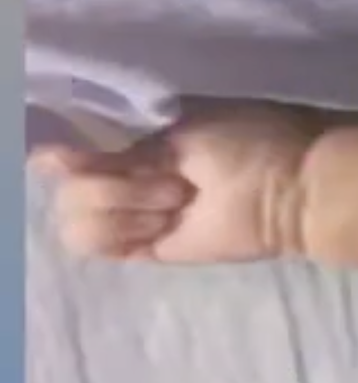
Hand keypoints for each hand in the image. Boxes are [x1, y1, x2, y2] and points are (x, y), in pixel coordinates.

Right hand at [28, 102, 321, 263]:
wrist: (291, 185)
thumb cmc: (250, 142)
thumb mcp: (178, 135)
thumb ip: (116, 151)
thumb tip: (41, 158)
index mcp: (135, 142)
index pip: (67, 155)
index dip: (68, 158)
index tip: (91, 155)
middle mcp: (125, 179)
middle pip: (66, 190)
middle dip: (113, 184)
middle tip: (176, 182)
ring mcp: (133, 214)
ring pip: (73, 218)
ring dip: (122, 207)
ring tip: (176, 202)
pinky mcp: (146, 248)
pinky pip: (93, 244)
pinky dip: (119, 231)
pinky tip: (162, 224)